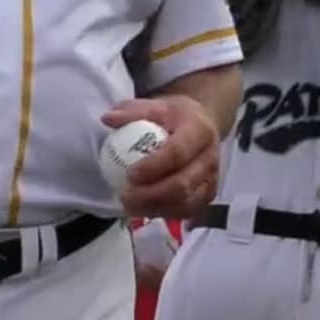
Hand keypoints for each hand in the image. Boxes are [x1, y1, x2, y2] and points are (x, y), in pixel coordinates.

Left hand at [103, 96, 221, 219]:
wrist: (203, 125)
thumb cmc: (176, 117)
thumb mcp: (156, 106)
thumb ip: (132, 111)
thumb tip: (107, 119)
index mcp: (199, 131)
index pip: (178, 153)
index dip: (154, 166)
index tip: (129, 173)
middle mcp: (210, 157)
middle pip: (183, 184)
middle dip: (151, 195)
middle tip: (125, 195)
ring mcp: (211, 179)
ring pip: (185, 203)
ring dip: (155, 207)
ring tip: (129, 204)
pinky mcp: (208, 194)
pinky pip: (186, 211)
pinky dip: (164, 213)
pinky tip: (142, 209)